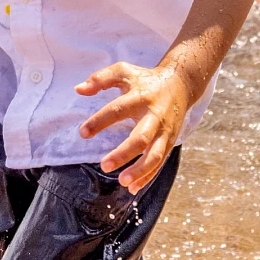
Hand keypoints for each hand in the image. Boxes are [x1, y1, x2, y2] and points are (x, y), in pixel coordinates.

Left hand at [75, 59, 194, 189]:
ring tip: (122, 182)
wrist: (181, 84)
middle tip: (105, 165)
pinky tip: (133, 188)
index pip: (118, 109)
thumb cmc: (146, 79)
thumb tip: (78, 89)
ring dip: (140, 170)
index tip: (83, 133)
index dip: (100, 121)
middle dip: (124, 153)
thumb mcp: (123, 71)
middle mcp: (154, 116)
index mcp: (140, 97)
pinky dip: (148, 176)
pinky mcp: (170, 141)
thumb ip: (100, 79)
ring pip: (155, 155)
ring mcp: (164, 131)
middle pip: (141, 138)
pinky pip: (160, 162)